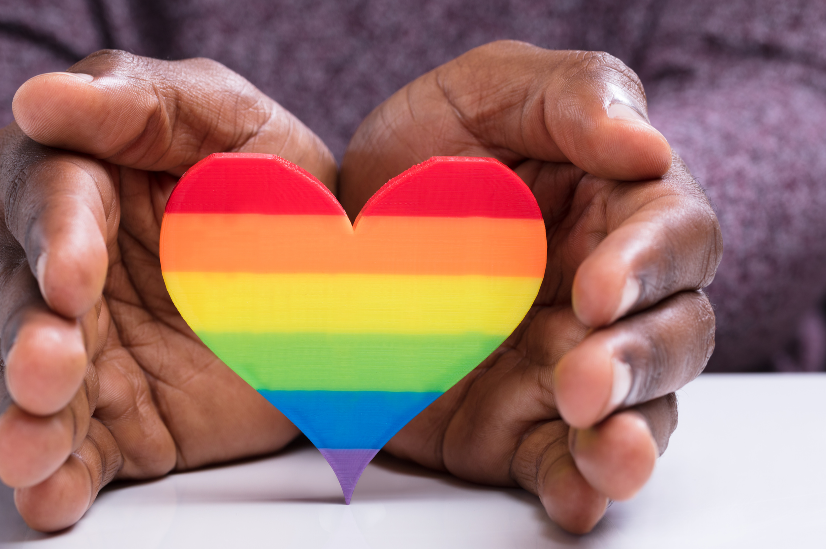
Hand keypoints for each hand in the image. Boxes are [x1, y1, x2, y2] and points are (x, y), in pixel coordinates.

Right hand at [0, 50, 335, 530]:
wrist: (335, 279)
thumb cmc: (277, 181)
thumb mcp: (231, 123)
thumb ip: (144, 105)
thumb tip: (39, 101)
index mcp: (81, 182)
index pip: (46, 202)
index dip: (56, 240)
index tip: (74, 278)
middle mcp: (61, 269)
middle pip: (16, 299)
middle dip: (30, 339)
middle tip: (52, 368)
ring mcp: (84, 350)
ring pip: (28, 384)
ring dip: (27, 418)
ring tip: (33, 446)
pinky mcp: (116, 418)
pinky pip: (76, 453)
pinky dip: (57, 479)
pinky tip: (51, 494)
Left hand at [340, 41, 721, 533]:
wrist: (341, 232)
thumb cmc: (427, 146)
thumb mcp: (487, 91)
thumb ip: (572, 98)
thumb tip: (647, 147)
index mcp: (616, 211)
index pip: (675, 236)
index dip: (650, 265)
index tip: (598, 289)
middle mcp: (606, 299)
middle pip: (672, 335)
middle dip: (637, 363)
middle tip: (581, 379)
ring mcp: (567, 367)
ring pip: (636, 412)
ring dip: (627, 439)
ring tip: (604, 454)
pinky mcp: (520, 426)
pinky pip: (563, 465)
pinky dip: (575, 487)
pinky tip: (571, 496)